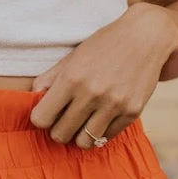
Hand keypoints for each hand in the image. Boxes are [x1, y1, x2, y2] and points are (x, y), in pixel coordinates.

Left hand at [30, 4, 177, 148]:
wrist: (146, 36)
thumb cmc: (105, 45)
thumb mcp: (74, 57)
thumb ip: (50, 79)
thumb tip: (31, 100)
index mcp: (72, 78)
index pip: (41, 118)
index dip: (41, 118)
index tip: (48, 113)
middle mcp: (92, 93)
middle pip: (60, 134)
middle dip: (59, 129)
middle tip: (65, 120)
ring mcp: (114, 105)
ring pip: (84, 142)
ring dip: (80, 135)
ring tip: (83, 123)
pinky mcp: (132, 112)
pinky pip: (106, 137)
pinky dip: (101, 132)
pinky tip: (102, 117)